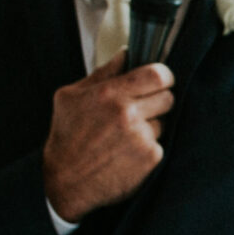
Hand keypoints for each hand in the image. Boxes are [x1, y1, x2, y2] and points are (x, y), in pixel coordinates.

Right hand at [43, 59, 173, 221]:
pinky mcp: (150, 158)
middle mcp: (128, 114)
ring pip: (164, 122)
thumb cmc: (67, 135)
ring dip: (151, 125)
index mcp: (110, 94)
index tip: (161, 79)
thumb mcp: (71, 97)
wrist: (65, 180)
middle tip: (143, 108)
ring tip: (126, 135)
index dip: (164, 75)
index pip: (157, 74)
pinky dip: (148, 147)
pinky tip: (127, 152)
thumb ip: (102, 74)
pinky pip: (160, 143)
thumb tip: (125, 54)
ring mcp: (142, 137)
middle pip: (168, 97)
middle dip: (159, 100)